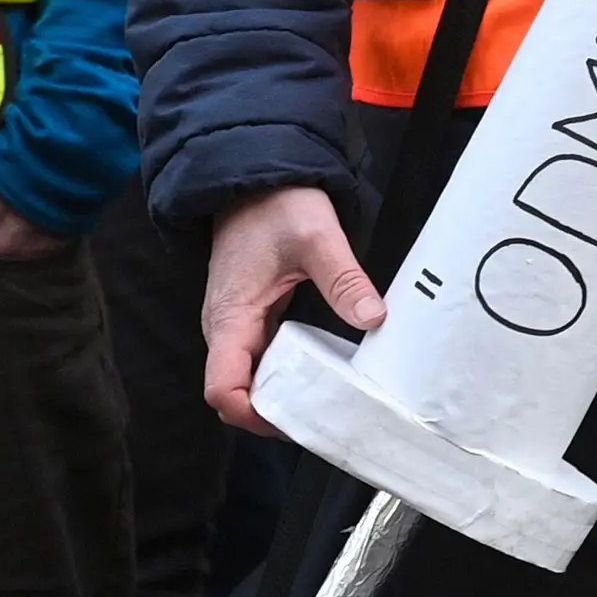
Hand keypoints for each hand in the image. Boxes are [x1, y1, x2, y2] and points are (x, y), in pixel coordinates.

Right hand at [202, 184, 385, 436]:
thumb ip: (344, 280)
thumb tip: (373, 318)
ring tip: (328, 404)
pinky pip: (260, 360)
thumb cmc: (275, 204)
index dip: (254, 414)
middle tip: (325, 418)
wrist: (253, 178)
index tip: (298, 418)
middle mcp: (224, 329)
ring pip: (249, 379)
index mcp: (230, 317)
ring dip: (280, 396)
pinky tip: (319, 375)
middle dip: (274, 414)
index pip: (222, 389)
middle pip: (237, 393)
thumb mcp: (317, 237)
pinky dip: (284, 375)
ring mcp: (235, 325)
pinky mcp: (249, 318)